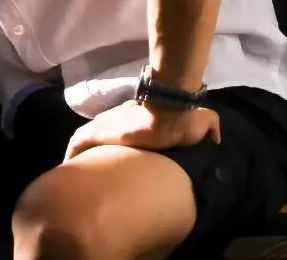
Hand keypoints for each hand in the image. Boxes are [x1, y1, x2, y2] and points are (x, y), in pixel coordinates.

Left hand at [63, 99, 220, 161]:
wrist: (169, 111)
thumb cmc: (181, 118)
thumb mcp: (203, 121)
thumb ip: (211, 126)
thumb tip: (217, 137)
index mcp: (138, 119)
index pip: (123, 132)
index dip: (119, 146)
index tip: (117, 162)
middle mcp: (118, 119)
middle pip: (101, 136)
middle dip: (98, 153)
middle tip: (97, 172)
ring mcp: (106, 123)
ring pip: (86, 140)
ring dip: (82, 154)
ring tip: (79, 175)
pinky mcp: (97, 131)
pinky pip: (78, 142)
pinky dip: (73, 153)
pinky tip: (69, 167)